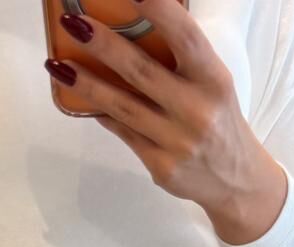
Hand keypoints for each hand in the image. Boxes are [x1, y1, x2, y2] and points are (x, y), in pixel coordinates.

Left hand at [49, 0, 288, 244]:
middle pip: (141, 71)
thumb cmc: (218, 119)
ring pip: (122, 106)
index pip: (185, 38)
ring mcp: (177, 142)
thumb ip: (180, 59)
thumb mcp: (212, 82)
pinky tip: (78, 94)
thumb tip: (129, 25)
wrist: (236, 182)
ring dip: (85, 82)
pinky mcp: (161, 167)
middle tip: (72, 21)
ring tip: (57, 63)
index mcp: (214, 79)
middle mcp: (197, 110)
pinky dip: (100, 110)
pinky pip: (122, 132)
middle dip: (103, 44)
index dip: (159, 10)